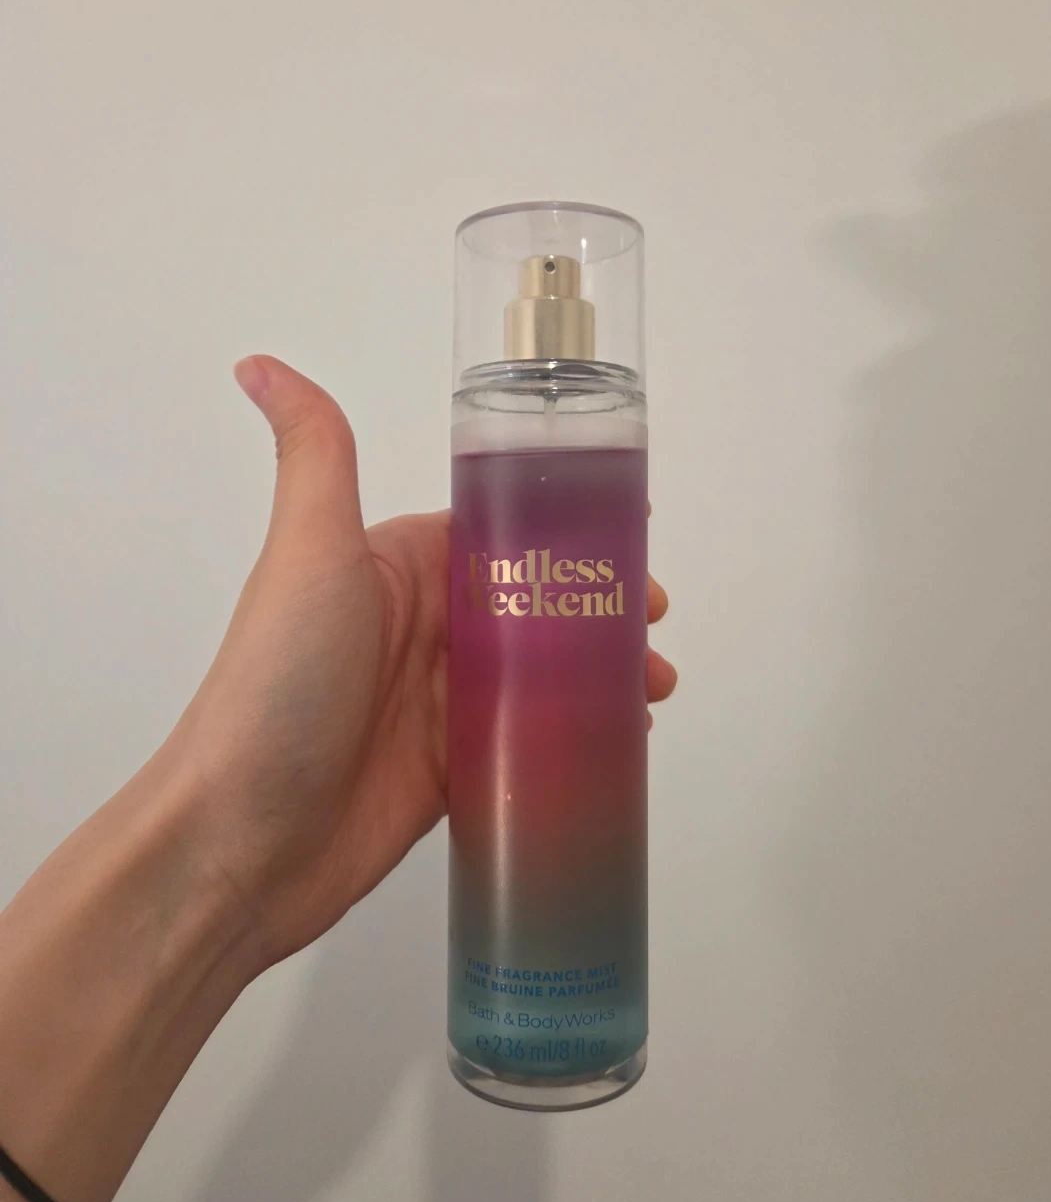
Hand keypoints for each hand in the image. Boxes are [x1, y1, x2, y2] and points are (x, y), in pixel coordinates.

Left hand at [156, 355, 676, 969]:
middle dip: (601, 605)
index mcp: (397, 568)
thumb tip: (261, 362)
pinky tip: (622, 740)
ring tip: (653, 687)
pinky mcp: (450, 771)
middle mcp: (420, 630)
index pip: (499, 533)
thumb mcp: (310, 554)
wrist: (243, 839)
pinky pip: (529, 742)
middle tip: (656, 623)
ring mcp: (437, 704)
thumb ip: (319, 455)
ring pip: (540, 674)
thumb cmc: (278, 687)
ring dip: (600, 673)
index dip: (569, 528)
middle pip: (533, 603)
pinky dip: (576, 736)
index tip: (637, 530)